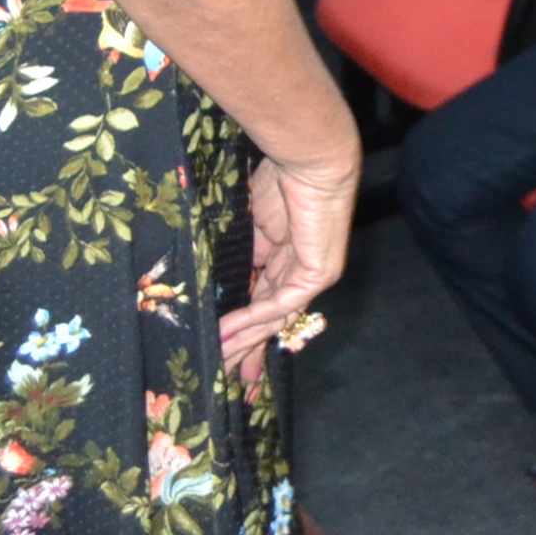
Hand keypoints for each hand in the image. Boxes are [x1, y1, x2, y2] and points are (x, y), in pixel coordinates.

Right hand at [222, 145, 356, 381]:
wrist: (310, 160)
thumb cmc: (283, 179)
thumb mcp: (253, 225)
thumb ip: (245, 256)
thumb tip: (227, 283)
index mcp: (288, 258)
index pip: (265, 301)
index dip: (244, 326)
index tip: (222, 348)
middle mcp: (302, 270)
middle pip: (272, 317)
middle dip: (247, 347)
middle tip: (223, 374)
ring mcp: (313, 274)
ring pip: (276, 316)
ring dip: (246, 339)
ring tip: (218, 359)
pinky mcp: (318, 273)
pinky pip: (282, 303)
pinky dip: (254, 318)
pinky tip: (229, 332)